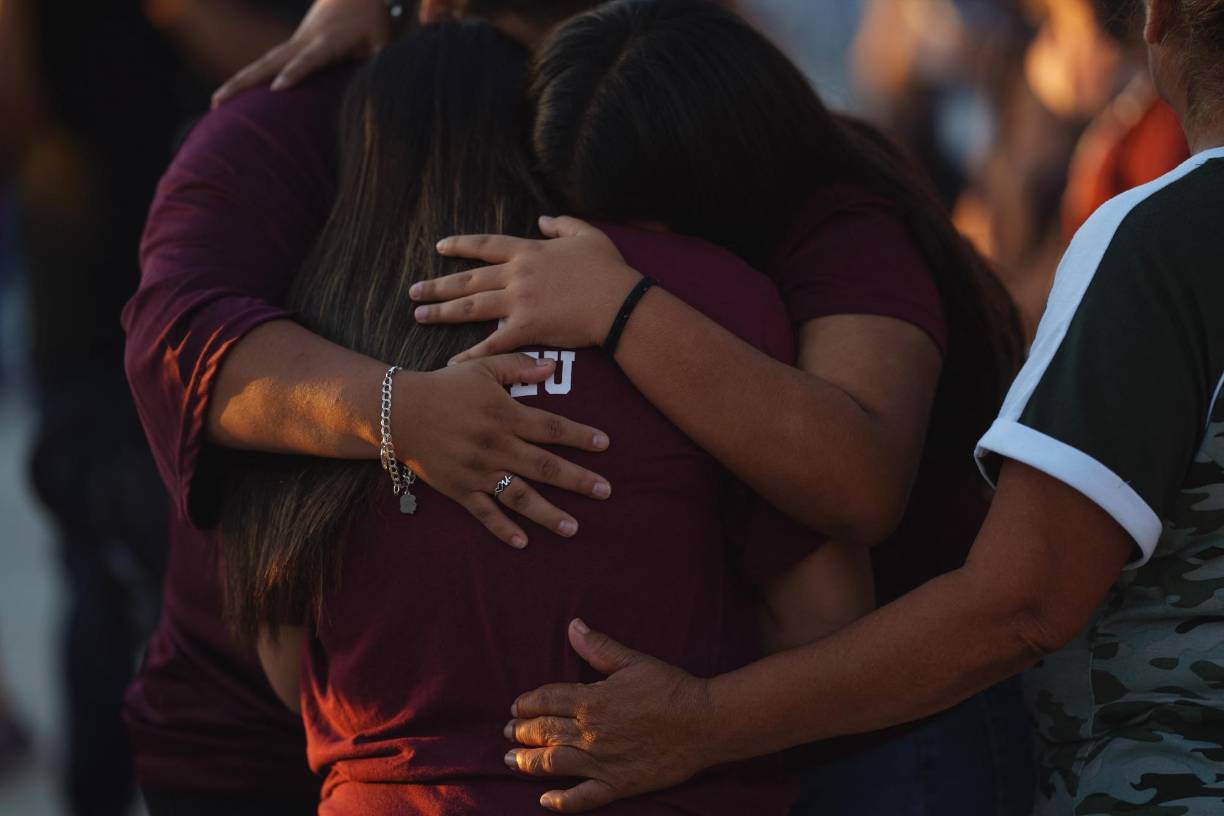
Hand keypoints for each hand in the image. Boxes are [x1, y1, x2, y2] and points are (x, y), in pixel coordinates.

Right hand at [212, 0, 390, 107]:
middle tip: (220, 102)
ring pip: (261, 63)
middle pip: (269, 62)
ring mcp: (293, 42)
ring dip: (238, 83)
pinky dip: (248, 79)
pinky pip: (266, 64)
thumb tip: (380, 86)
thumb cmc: (369, 16)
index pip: (309, 59)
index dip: (294, 73)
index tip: (278, 89)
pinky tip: (234, 96)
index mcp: (328, 40)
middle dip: (245, 82)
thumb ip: (379, 60)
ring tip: (215, 105)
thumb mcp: (381, 37)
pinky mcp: (290, 46)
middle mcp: (303, 41)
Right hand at [395, 354, 611, 548]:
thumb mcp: (482, 369)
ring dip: (548, 513)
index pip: (551, 427)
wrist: (398, 411)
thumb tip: (552, 367)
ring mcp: (477, 471)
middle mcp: (495, 446)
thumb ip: (519, 367)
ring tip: (573, 528)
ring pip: (519, 496)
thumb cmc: (445, 387)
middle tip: (606, 491)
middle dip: (577, 479)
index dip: (579, 435)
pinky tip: (523, 543)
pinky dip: (503, 529)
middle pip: (544, 466)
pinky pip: (484, 513)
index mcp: (505, 415)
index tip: (605, 444)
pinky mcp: (459, 489)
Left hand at [413, 217, 642, 363]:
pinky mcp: (527, 328)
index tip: (440, 247)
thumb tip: (541, 219)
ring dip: (443, 312)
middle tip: (414, 292)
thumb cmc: (608, 270)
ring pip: (471, 306)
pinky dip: (471, 354)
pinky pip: (493, 343)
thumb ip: (561, 224)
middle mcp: (517, 274)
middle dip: (438, 285)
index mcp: (529, 252)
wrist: (619, 302)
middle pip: (469, 279)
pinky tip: (452, 361)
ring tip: (419, 316)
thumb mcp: (587, 235)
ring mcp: (519, 302)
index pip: (486, 246)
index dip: (461, 246)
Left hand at [503, 619, 715, 812]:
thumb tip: (572, 626)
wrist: (705, 722)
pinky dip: (562, 801)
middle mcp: (590, 733)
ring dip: (528, 762)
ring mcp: (602, 762)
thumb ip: (598, 647)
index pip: (547, 700)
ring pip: (554, 764)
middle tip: (507, 732)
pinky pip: (584, 798)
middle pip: (544, 732)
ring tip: (510, 761)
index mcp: (592, 700)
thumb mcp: (632, 661)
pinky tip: (545, 801)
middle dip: (520, 732)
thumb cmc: (671, 688)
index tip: (515, 705)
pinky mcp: (619, 785)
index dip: (527, 702)